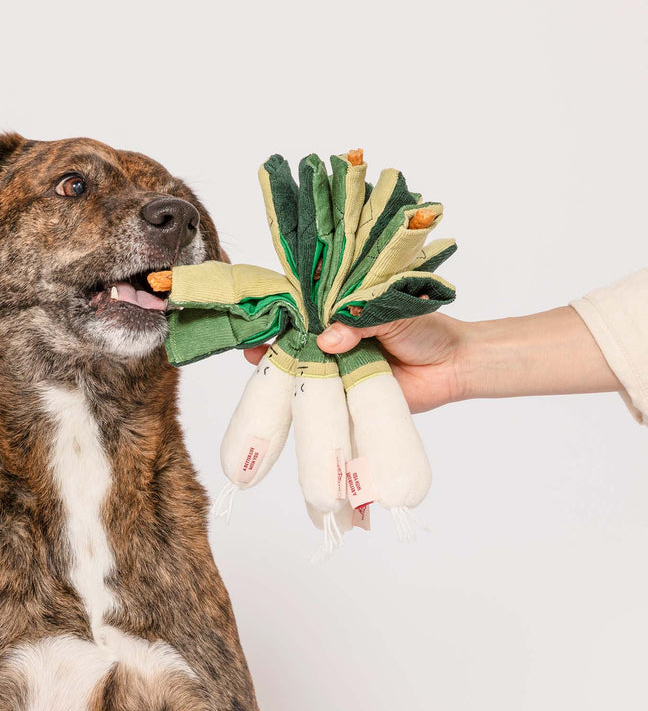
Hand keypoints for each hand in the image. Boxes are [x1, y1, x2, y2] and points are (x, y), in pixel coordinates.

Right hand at [243, 313, 468, 412]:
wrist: (455, 366)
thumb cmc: (427, 330)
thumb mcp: (391, 313)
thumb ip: (360, 322)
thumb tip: (328, 340)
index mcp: (344, 314)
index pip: (307, 310)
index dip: (284, 313)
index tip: (265, 316)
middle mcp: (337, 341)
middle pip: (298, 342)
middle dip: (274, 344)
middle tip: (254, 348)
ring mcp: (341, 369)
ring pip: (306, 370)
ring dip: (284, 371)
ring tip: (262, 368)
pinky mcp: (350, 396)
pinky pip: (325, 399)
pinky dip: (307, 400)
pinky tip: (288, 396)